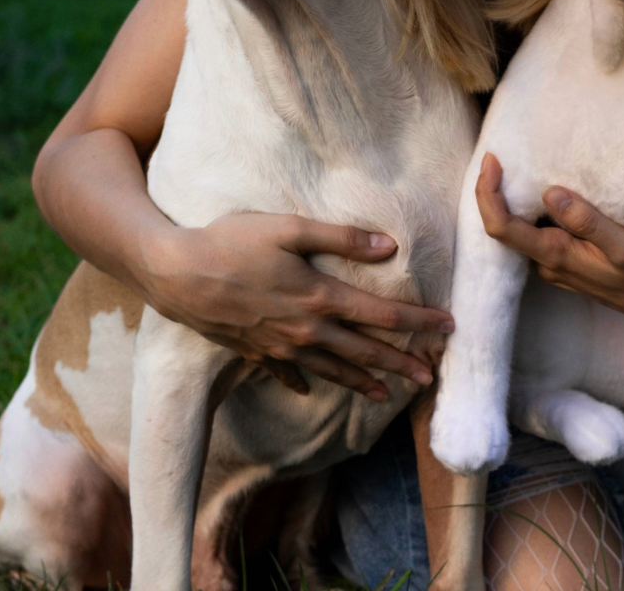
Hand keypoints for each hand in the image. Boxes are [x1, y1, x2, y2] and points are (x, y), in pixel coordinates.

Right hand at [143, 213, 453, 400]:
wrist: (175, 274)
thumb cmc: (233, 242)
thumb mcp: (290, 228)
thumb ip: (341, 237)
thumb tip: (389, 246)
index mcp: (320, 296)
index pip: (383, 314)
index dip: (419, 322)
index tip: (449, 327)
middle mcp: (306, 329)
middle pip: (364, 351)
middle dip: (402, 364)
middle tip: (431, 378)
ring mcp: (279, 346)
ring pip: (331, 370)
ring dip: (362, 382)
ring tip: (386, 395)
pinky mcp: (253, 351)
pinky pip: (286, 373)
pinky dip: (303, 381)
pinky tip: (310, 388)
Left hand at [476, 153, 623, 324]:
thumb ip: (588, 222)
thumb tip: (550, 194)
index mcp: (556, 256)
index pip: (501, 227)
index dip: (487, 194)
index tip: (492, 160)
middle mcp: (549, 263)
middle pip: (503, 227)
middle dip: (493, 192)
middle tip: (498, 156)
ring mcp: (558, 265)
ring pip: (521, 230)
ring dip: (513, 200)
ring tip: (516, 165)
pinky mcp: (570, 261)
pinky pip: (538, 233)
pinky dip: (532, 210)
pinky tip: (542, 190)